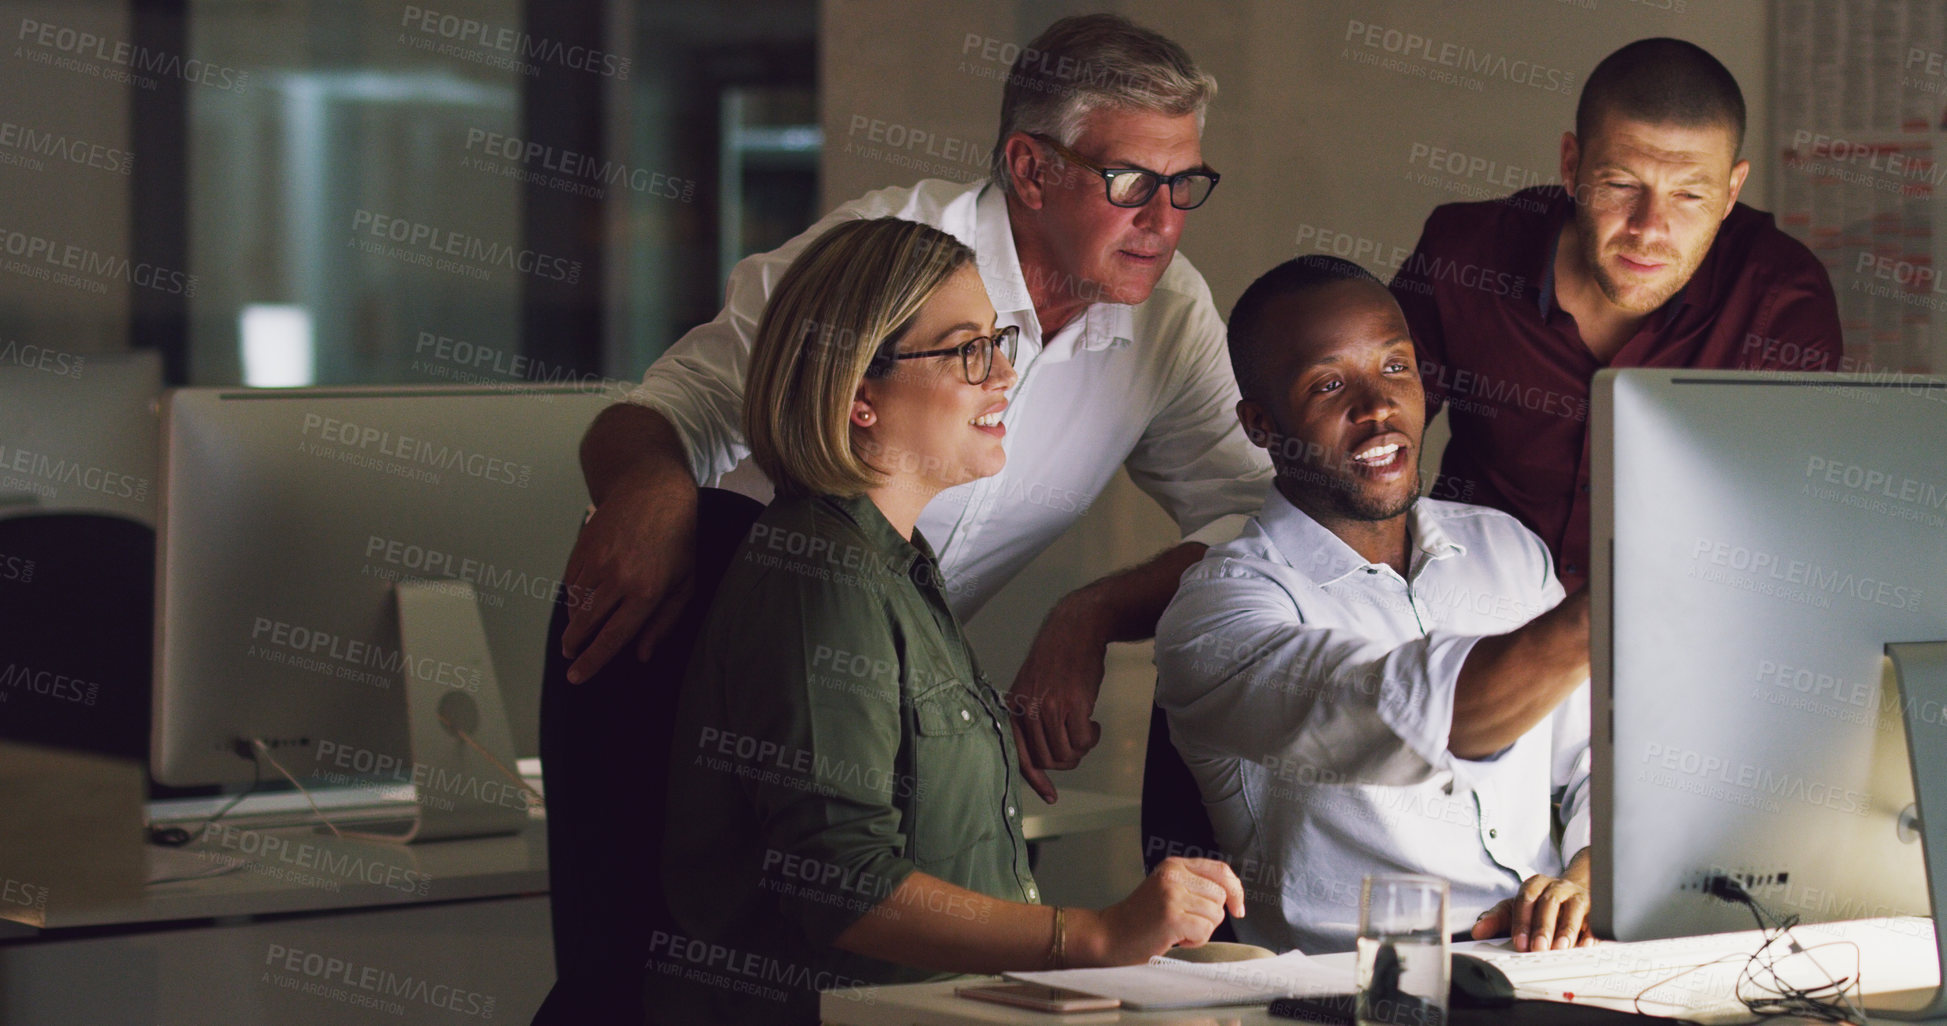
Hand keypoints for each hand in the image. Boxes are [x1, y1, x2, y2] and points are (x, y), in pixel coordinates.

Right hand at [558, 475, 695, 682]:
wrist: (652, 490)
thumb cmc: (678, 539)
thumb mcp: (686, 583)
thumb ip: (665, 623)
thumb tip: (643, 655)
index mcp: (647, 592)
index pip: (612, 638)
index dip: (592, 662)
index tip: (577, 677)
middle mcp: (619, 579)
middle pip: (586, 625)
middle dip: (575, 647)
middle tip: (572, 658)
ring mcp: (597, 562)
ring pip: (575, 605)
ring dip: (572, 625)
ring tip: (575, 636)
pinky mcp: (582, 548)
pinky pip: (570, 583)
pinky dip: (571, 599)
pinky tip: (578, 606)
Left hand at [1006, 601, 1108, 802]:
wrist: (1075, 629)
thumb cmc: (1057, 659)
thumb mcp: (1031, 686)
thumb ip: (1030, 717)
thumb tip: (1042, 756)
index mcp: (1014, 707)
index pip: (1020, 754)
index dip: (1036, 780)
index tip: (1051, 796)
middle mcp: (1028, 710)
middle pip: (1047, 760)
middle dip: (1066, 760)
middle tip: (1077, 744)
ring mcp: (1050, 708)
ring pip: (1066, 754)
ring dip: (1080, 748)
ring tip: (1085, 729)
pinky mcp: (1073, 704)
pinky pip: (1083, 741)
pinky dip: (1091, 738)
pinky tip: (1093, 722)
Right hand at [1078, 857, 1245, 965]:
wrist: (1110, 934)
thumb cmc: (1141, 918)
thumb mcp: (1168, 889)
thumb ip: (1195, 885)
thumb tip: (1234, 896)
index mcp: (1174, 865)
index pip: (1221, 870)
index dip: (1236, 890)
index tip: (1237, 908)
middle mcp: (1173, 875)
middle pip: (1221, 895)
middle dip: (1211, 916)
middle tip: (1187, 924)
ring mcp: (1172, 895)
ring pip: (1215, 915)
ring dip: (1202, 930)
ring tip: (1178, 931)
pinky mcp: (1171, 916)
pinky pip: (1205, 930)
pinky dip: (1195, 941)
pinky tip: (1177, 939)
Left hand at [1471, 852, 1593, 951]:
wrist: (1575, 889)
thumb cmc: (1541, 903)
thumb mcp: (1516, 908)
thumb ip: (1496, 919)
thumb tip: (1477, 930)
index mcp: (1535, 884)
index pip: (1525, 899)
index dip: (1522, 922)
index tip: (1519, 943)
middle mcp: (1557, 887)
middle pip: (1548, 903)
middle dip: (1543, 928)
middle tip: (1538, 949)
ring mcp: (1578, 896)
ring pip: (1574, 909)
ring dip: (1567, 930)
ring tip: (1561, 948)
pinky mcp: (1596, 908)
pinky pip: (1595, 919)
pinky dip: (1591, 932)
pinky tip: (1585, 945)